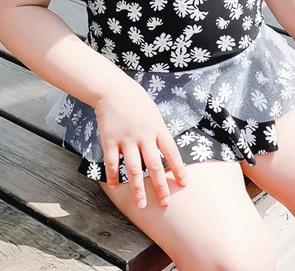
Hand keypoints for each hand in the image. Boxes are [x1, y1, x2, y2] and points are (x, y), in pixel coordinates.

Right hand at [93, 75, 187, 208]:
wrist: (114, 89)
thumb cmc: (137, 100)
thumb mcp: (154, 114)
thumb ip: (159, 133)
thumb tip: (167, 152)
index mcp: (157, 128)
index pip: (171, 152)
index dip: (179, 169)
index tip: (184, 183)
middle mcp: (144, 136)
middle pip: (154, 165)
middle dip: (160, 186)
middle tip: (165, 203)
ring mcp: (126, 139)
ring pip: (134, 169)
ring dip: (137, 189)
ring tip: (141, 204)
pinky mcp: (110, 141)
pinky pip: (112, 163)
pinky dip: (114, 177)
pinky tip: (116, 187)